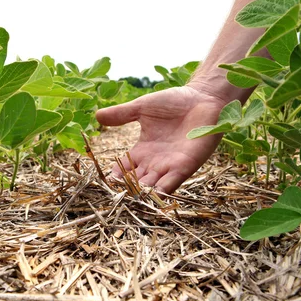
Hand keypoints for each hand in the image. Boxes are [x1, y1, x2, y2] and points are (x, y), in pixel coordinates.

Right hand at [95, 85, 227, 193]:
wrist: (203, 98)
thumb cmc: (174, 102)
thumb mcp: (142, 108)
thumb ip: (121, 114)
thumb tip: (97, 115)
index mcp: (142, 151)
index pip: (123, 170)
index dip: (113, 177)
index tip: (100, 183)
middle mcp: (154, 162)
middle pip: (135, 183)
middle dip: (125, 191)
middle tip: (111, 197)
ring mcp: (169, 166)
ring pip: (151, 187)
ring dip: (141, 195)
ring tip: (128, 201)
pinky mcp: (185, 166)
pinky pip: (171, 184)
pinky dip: (161, 192)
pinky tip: (150, 197)